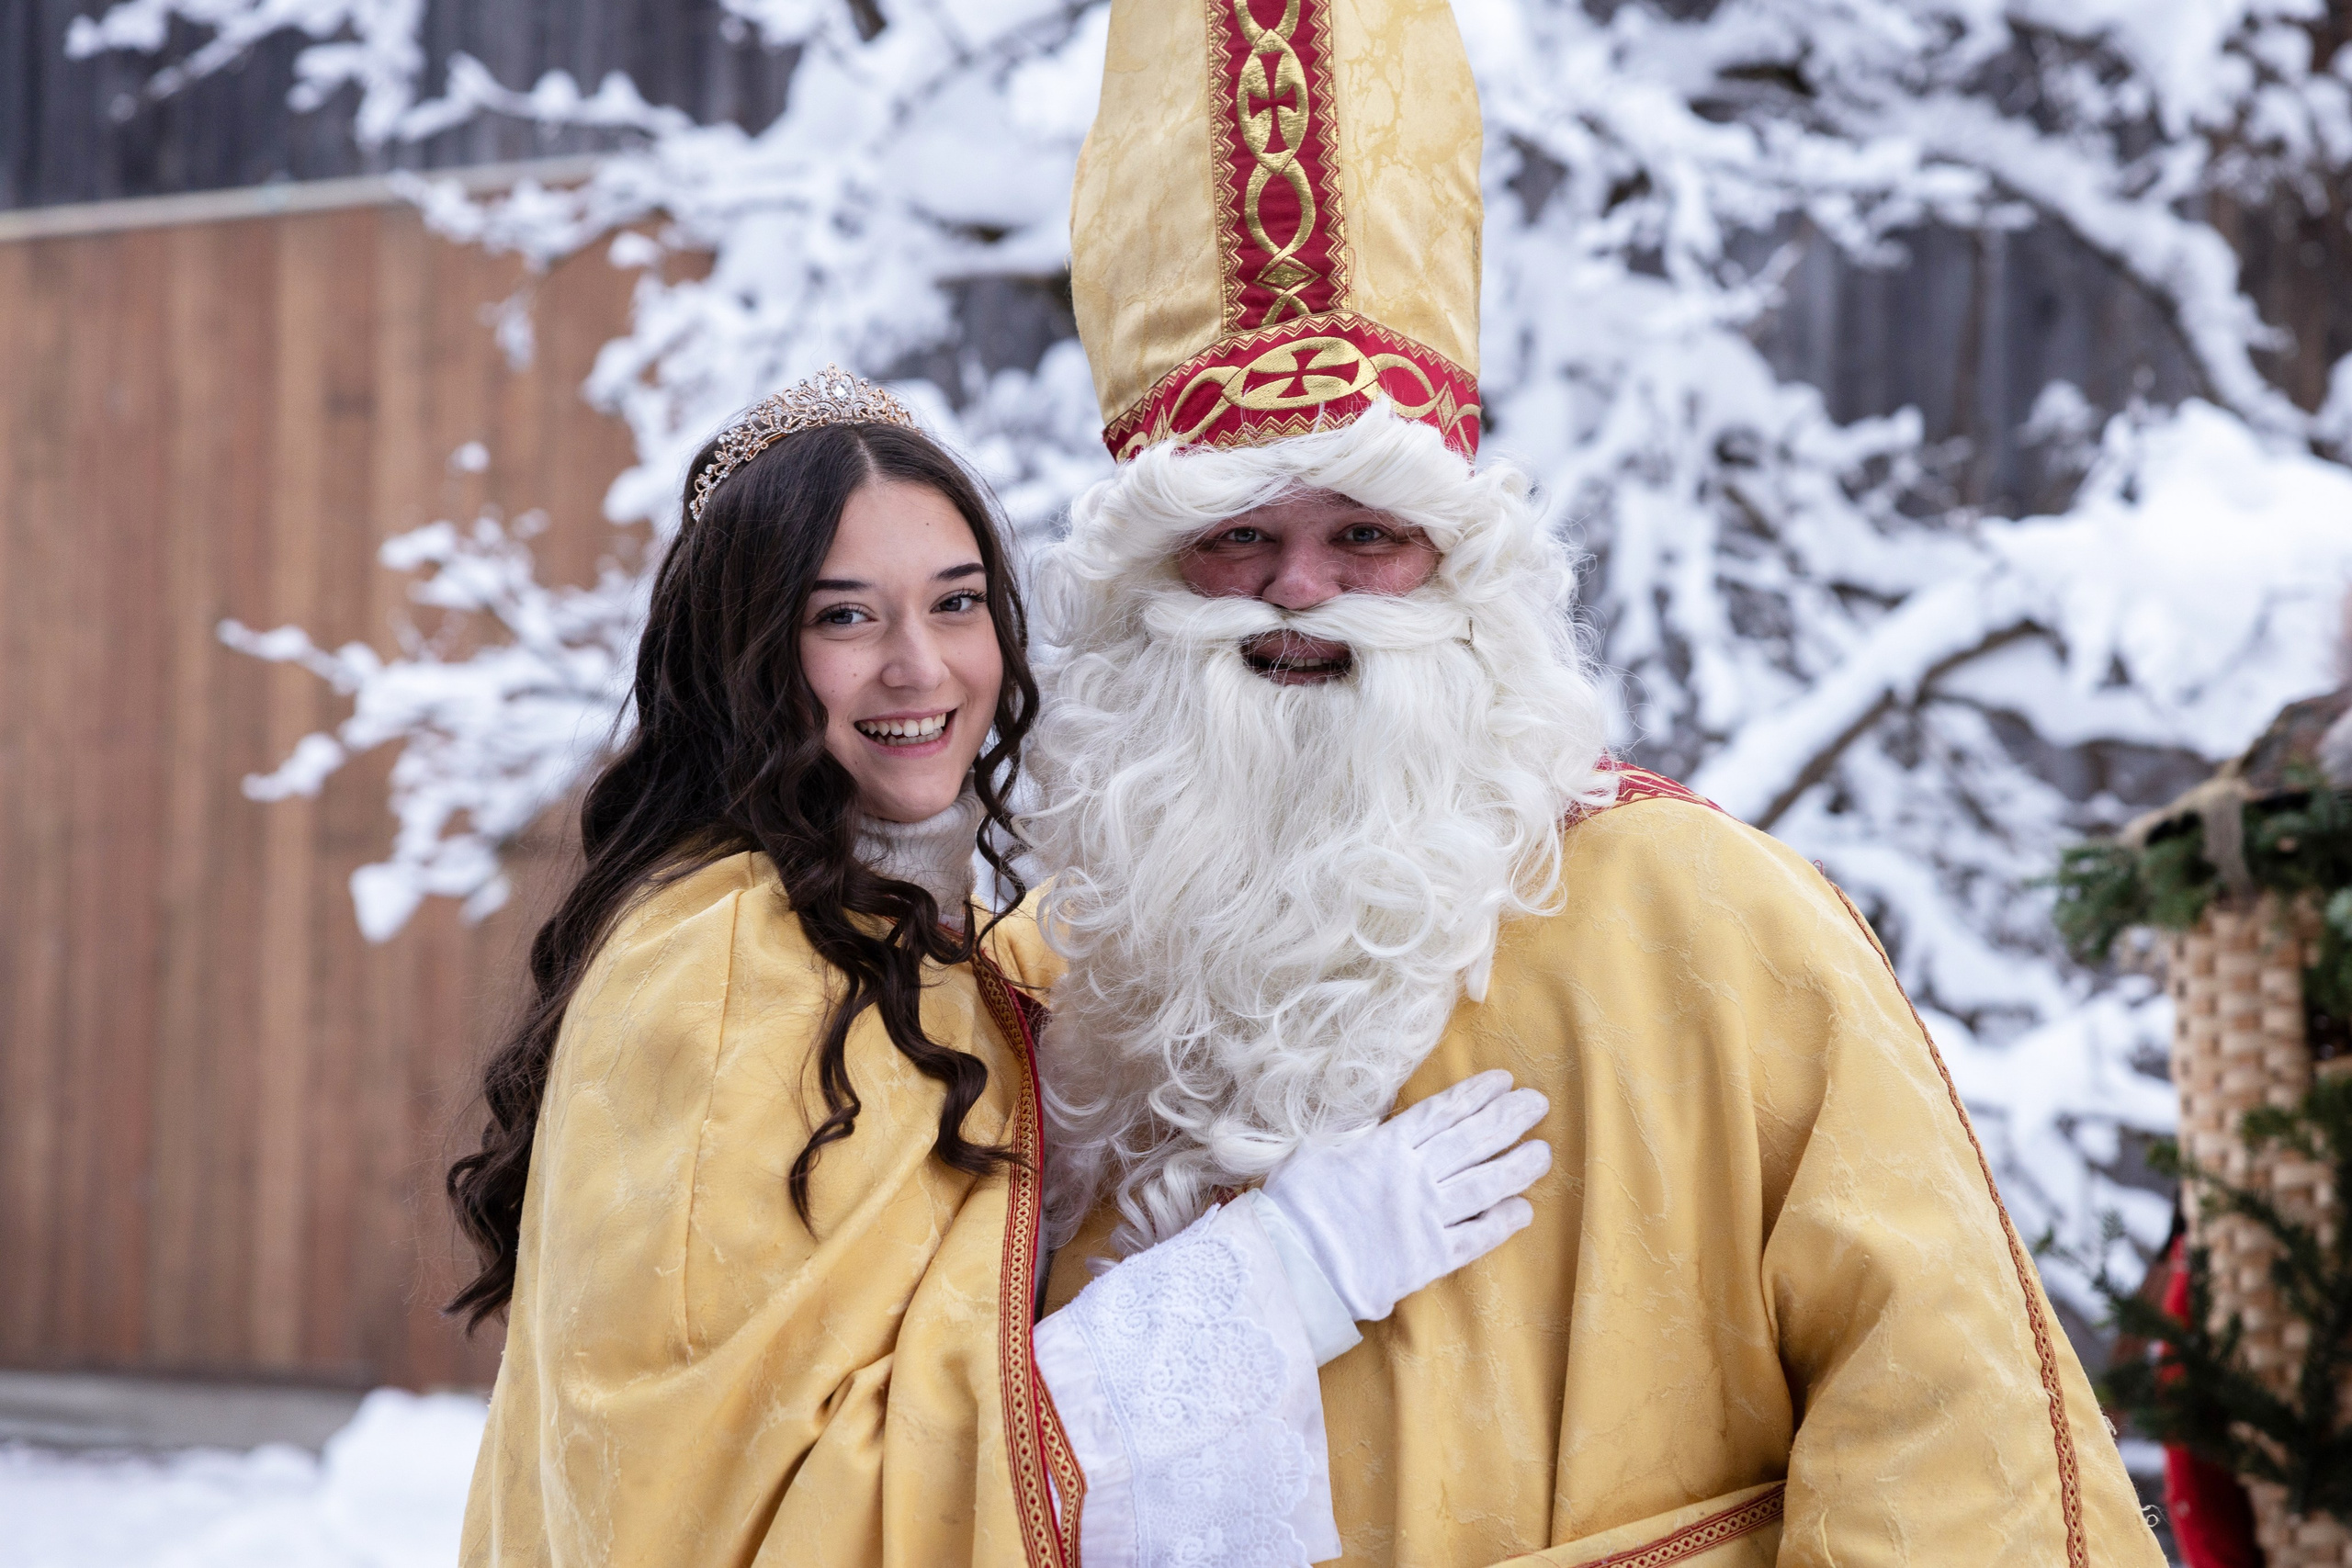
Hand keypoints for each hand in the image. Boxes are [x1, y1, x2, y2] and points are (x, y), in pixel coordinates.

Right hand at [1258, 1069, 1549, 1324]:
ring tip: (1544, 1152)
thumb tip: (1374, 1119)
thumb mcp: (1316, 1149)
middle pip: (1472, 1141)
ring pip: (1484, 1185)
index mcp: (1386, 1146)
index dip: (1476, 1095)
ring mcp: (1426, 1216)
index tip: (1504, 1081)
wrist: (1294, 1263)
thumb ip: (1353, 1133)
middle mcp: (1414, 1176)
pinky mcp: (1430, 1257)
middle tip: (1537, 1103)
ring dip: (1517, 1167)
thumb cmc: (1296, 1204)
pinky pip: (1475, 1237)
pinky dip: (1501, 1223)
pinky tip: (1523, 1211)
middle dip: (1508, 1119)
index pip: (1442, 1113)